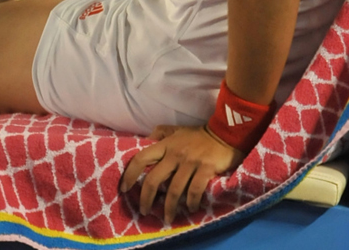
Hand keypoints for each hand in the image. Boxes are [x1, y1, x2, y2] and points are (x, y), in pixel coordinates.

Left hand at [120, 125, 243, 222]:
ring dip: (169, 207)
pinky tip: (189, 208)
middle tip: (144, 211)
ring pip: (173, 190)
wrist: (224, 134)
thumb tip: (146, 140)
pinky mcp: (205, 169)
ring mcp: (190, 162)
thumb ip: (161, 134)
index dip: (130, 174)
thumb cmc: (197, 135)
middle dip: (146, 198)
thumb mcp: (176, 130)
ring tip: (166, 217)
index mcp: (165, 144)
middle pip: (154, 179)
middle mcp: (175, 154)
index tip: (124, 188)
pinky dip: (190, 202)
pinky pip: (194, 190)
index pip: (141, 158)